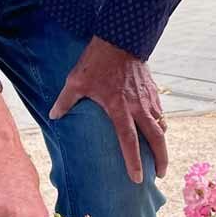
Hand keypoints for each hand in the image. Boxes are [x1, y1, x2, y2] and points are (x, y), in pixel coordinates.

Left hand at [49, 37, 166, 184]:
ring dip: (162, 141)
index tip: (137, 178)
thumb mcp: (76, 81)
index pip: (129, 141)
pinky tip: (158, 128)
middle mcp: (138, 107)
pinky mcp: (153, 90)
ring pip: (161, 125)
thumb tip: (53, 116)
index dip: (133, 162)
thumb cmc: (96, 61)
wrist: (119, 38)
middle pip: (156, 138)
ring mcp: (148, 98)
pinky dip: (161, 123)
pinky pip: (160, 111)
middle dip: (161, 158)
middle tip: (161, 173)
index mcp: (119, 108)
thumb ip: (65, 101)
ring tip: (160, 154)